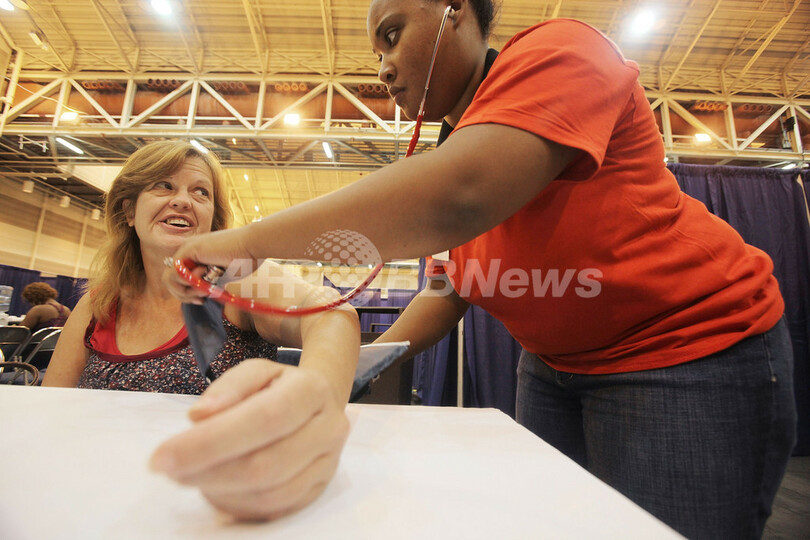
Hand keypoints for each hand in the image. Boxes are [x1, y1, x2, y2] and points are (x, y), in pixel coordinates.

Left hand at [149, 360, 350, 520]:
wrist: (319, 405)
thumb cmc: (278, 388)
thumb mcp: (255, 372)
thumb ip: (227, 388)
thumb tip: (199, 417)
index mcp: (313, 390)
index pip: (264, 418)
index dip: (212, 441)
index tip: (162, 455)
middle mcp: (329, 429)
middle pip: (266, 464)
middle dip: (209, 471)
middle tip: (167, 470)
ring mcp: (329, 464)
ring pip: (270, 493)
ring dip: (220, 491)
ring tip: (188, 476)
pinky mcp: (319, 491)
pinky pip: (274, 510)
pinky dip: (236, 505)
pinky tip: (213, 488)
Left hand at [163, 227, 256, 303]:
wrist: (253, 245)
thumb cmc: (245, 260)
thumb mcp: (222, 276)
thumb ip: (208, 283)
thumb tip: (199, 295)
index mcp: (196, 256)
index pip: (179, 280)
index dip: (187, 294)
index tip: (203, 301)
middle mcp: (188, 251)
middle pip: (170, 281)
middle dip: (184, 296)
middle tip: (201, 300)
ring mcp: (186, 249)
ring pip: (168, 279)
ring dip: (185, 292)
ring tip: (203, 289)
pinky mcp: (187, 250)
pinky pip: (174, 274)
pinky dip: (187, 282)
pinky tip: (205, 276)